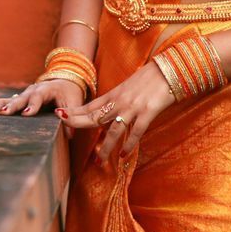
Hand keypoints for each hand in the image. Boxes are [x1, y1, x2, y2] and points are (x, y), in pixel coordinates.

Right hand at [0, 80, 83, 138]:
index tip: (27, 113)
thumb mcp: (74, 103)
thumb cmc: (70, 94)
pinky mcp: (19, 99)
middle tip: (3, 113)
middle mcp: (34, 90)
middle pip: (22, 98)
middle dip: (12, 106)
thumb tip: (70, 137)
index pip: (40, 97)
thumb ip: (71, 117)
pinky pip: (5, 101)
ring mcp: (25, 94)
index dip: (33, 105)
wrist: (65, 81)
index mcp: (48, 89)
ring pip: (10, 99)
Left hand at [56, 61, 175, 163]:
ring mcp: (133, 107)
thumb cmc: (151, 77)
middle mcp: (120, 101)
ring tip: (98, 162)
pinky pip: (136, 132)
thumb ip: (119, 97)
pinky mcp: (147, 112)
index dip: (75, 111)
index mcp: (115, 94)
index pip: (90, 105)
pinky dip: (129, 144)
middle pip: (94, 116)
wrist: (170, 69)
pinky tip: (124, 154)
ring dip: (105, 147)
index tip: (60, 115)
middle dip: (78, 124)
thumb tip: (109, 109)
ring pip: (113, 130)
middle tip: (63, 133)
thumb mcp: (130, 85)